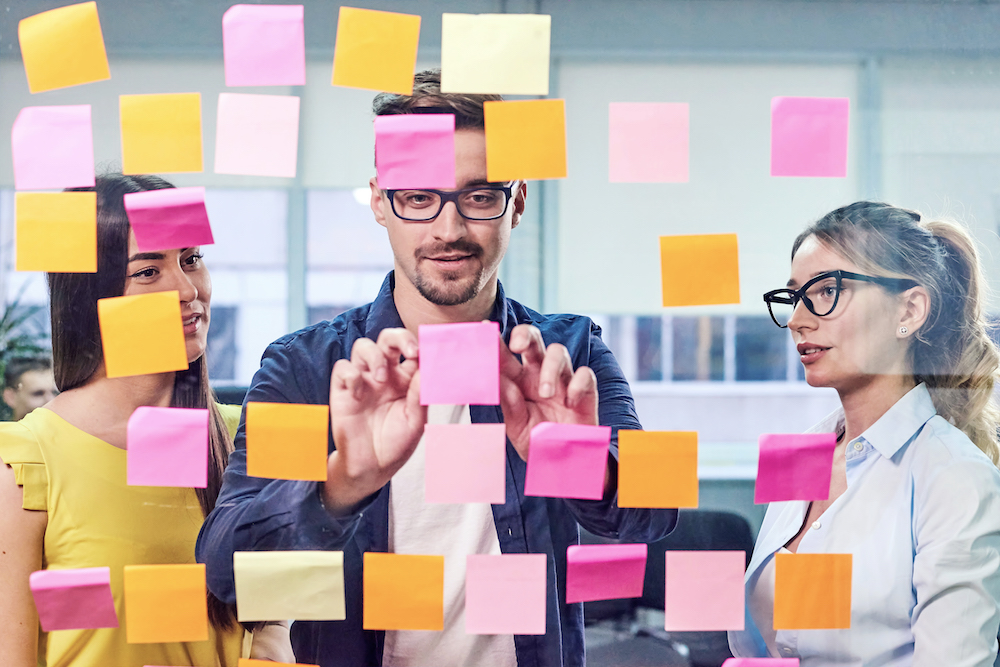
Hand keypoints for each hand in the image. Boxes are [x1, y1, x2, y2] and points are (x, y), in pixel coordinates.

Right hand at [325, 328, 426, 514]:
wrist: (372, 468)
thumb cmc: (395, 444)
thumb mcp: (415, 421)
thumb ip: (420, 394)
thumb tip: (427, 368)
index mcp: (405, 380)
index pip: (413, 352)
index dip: (421, 346)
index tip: (430, 351)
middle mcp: (384, 375)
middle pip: (388, 339)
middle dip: (400, 338)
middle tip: (411, 351)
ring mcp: (362, 380)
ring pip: (363, 346)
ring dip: (374, 355)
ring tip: (382, 378)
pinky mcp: (342, 390)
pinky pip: (343, 368)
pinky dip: (351, 375)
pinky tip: (359, 394)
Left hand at [499, 324, 598, 461]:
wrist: (563, 465)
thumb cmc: (538, 442)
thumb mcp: (517, 427)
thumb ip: (509, 405)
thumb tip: (499, 381)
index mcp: (519, 382)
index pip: (507, 356)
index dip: (497, 342)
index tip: (486, 331)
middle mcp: (539, 376)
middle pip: (534, 340)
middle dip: (525, 335)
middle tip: (517, 346)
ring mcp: (563, 381)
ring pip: (559, 352)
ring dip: (551, 368)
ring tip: (546, 393)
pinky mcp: (585, 391)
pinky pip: (585, 374)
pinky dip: (578, 384)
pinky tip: (570, 402)